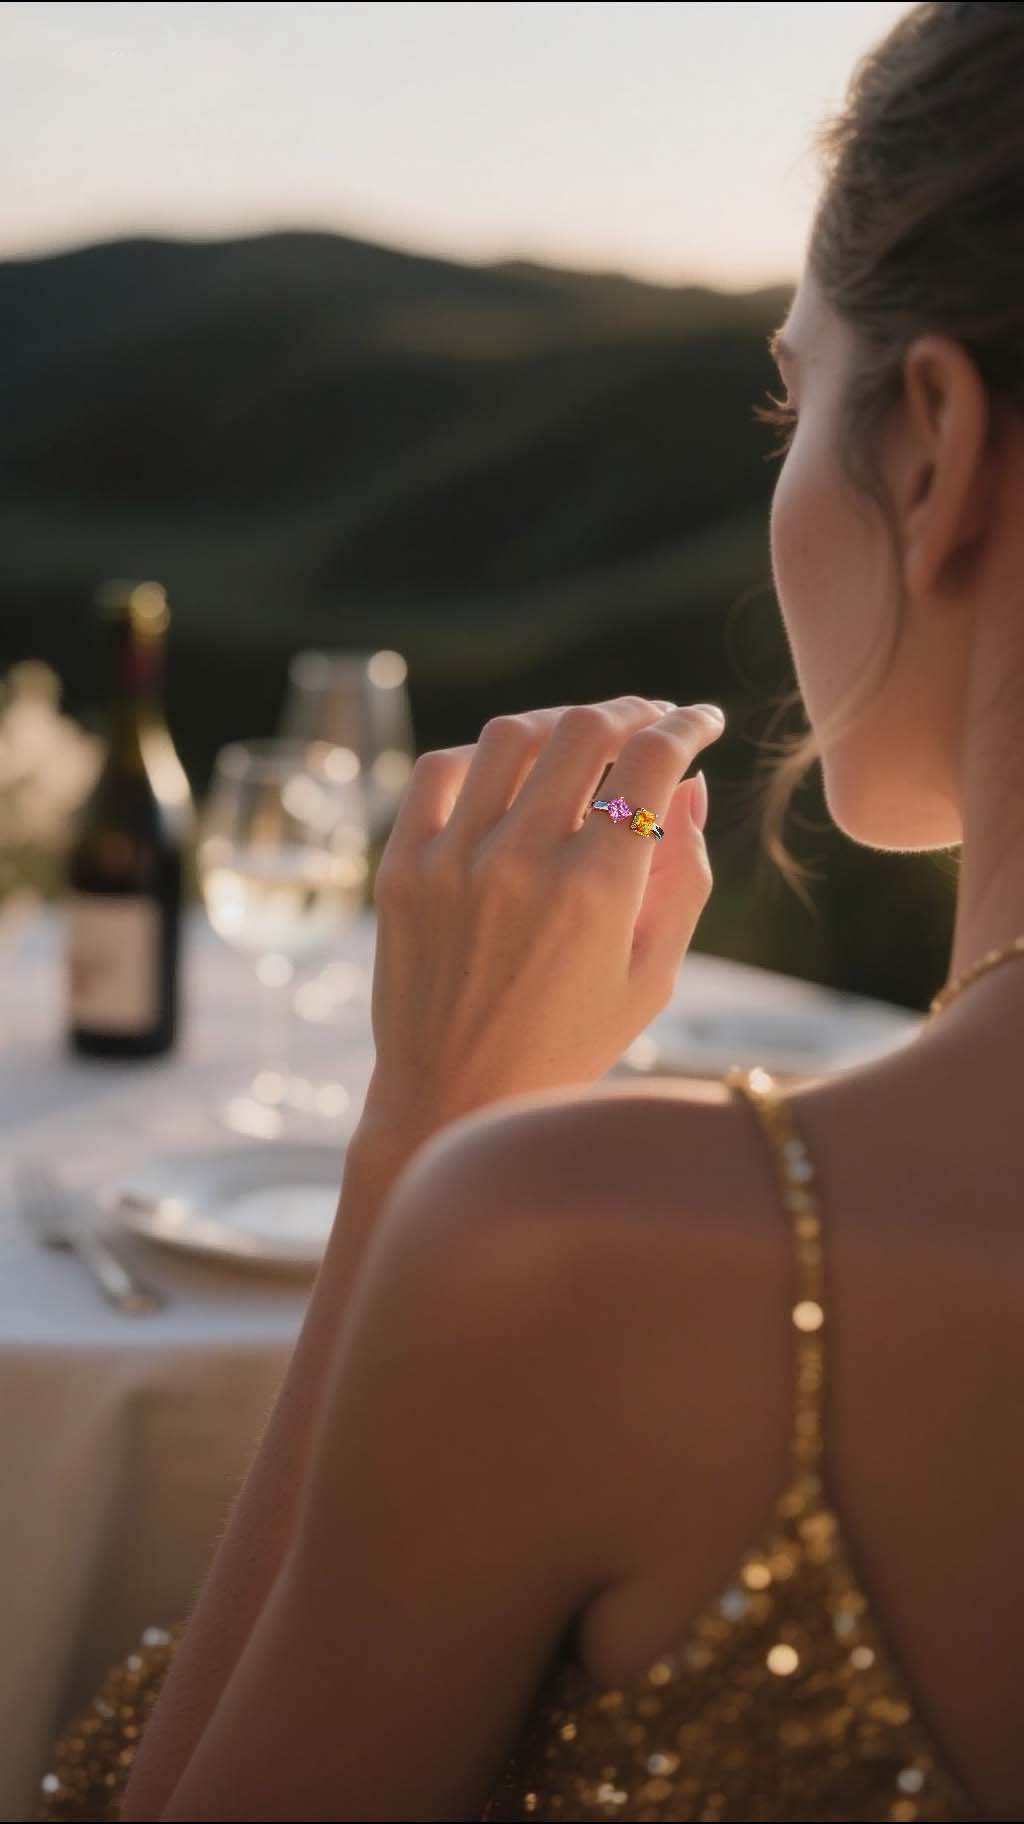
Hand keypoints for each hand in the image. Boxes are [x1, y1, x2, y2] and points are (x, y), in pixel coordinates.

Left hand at [361, 696, 725, 1141]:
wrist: (452, 1099)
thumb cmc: (568, 1046)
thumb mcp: (652, 977)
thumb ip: (684, 878)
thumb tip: (693, 787)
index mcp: (597, 892)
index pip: (652, 761)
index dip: (689, 724)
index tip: (704, 721)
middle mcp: (523, 861)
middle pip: (586, 730)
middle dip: (633, 711)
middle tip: (651, 720)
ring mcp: (453, 859)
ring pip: (512, 734)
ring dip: (560, 720)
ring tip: (584, 735)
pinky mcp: (402, 867)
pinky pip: (440, 769)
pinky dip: (482, 753)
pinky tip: (508, 768)